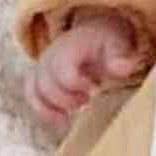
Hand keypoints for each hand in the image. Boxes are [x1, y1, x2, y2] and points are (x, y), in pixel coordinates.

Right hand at [25, 13, 140, 130]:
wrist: (95, 36)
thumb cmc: (107, 43)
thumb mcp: (118, 44)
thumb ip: (120, 56)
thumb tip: (123, 69)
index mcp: (69, 48)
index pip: (63, 72)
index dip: (77, 86)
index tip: (94, 88)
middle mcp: (50, 57)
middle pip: (46, 86)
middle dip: (67, 100)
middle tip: (87, 99)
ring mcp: (42, 68)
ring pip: (35, 92)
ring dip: (54, 108)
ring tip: (76, 109)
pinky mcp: (39, 79)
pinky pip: (32, 96)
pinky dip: (44, 111)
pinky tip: (63, 120)